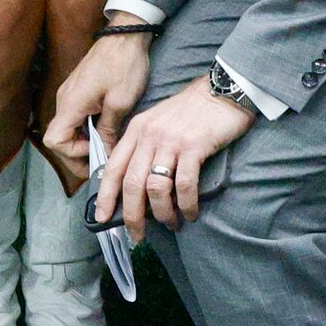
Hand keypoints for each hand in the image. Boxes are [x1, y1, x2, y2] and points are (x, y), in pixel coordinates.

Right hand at [42, 31, 152, 161]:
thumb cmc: (124, 66)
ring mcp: (69, 94)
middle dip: (78, 153)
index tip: (95, 151)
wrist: (126, 34)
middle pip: (59, 137)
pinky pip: (74, 116)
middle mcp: (64, 100)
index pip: (54, 141)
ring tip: (105, 146)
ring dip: (82, 141)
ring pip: (67, 127)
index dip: (72, 153)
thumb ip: (108, 131)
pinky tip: (103, 129)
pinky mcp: (78, 89)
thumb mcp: (120, 103)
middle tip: (100, 160)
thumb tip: (105, 154)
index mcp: (70, 104)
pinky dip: (85, 129)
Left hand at [97, 77, 253, 239]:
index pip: (113, 168)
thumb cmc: (192, 111)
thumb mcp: (159, 123)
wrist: (222, 90)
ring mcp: (171, 140)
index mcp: (137, 130)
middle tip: (138, 235)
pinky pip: (184, 185)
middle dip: (132, 216)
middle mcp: (149, 135)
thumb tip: (138, 188)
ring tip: (172, 223)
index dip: (106, 197)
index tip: (102, 219)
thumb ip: (145, 147)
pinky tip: (192, 212)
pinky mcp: (194, 146)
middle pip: (131, 184)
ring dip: (163, 213)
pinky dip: (186, 205)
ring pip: (156, 188)